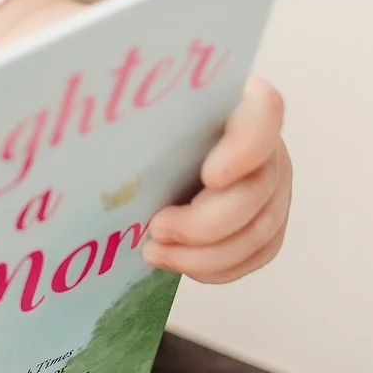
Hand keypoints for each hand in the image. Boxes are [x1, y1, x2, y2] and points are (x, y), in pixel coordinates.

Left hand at [144, 75, 290, 281]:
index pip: (264, 113)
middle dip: (204, 223)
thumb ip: (142, 120)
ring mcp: (273, 187)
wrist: (164, 150)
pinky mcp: (269, 222)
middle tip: (155, 228)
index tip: (209, 177)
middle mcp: (268, 147)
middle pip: (257, 190)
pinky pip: (256, 254)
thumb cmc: (152, 127)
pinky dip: (217, 268)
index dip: (244, 150)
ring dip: (204, 254)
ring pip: (258, 231)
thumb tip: (99, 141)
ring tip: (154, 251)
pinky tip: (178, 263)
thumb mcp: (148, 115)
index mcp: (243, 104)